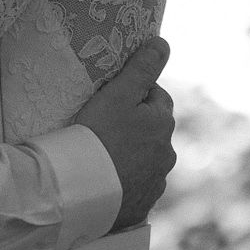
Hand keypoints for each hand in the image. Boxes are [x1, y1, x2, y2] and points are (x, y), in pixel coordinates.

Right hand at [71, 37, 175, 231]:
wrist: (83, 192)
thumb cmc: (99, 135)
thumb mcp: (118, 94)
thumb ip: (141, 68)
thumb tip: (163, 44)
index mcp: (163, 124)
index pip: (159, 98)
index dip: (138, 94)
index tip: (116, 96)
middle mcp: (166, 155)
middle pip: (154, 131)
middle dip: (138, 125)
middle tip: (107, 123)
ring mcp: (155, 183)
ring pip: (147, 160)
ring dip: (133, 154)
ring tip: (104, 153)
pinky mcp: (141, 206)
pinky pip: (136, 187)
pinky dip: (126, 181)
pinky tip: (106, 179)